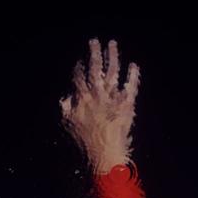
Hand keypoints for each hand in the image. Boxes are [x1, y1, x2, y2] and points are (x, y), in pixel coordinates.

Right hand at [60, 38, 139, 174]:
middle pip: (95, 69)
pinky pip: (131, 85)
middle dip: (94, 53)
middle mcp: (97, 95)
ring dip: (112, 56)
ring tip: (112, 44)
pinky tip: (133, 65)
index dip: (79, 68)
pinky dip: (133, 75)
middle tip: (94, 41)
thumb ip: (66, 110)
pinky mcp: (128, 104)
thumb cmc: (85, 145)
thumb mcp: (69, 126)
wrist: (104, 156)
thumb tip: (64, 97)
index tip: (80, 61)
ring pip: (113, 72)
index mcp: (82, 100)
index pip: (79, 78)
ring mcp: (113, 98)